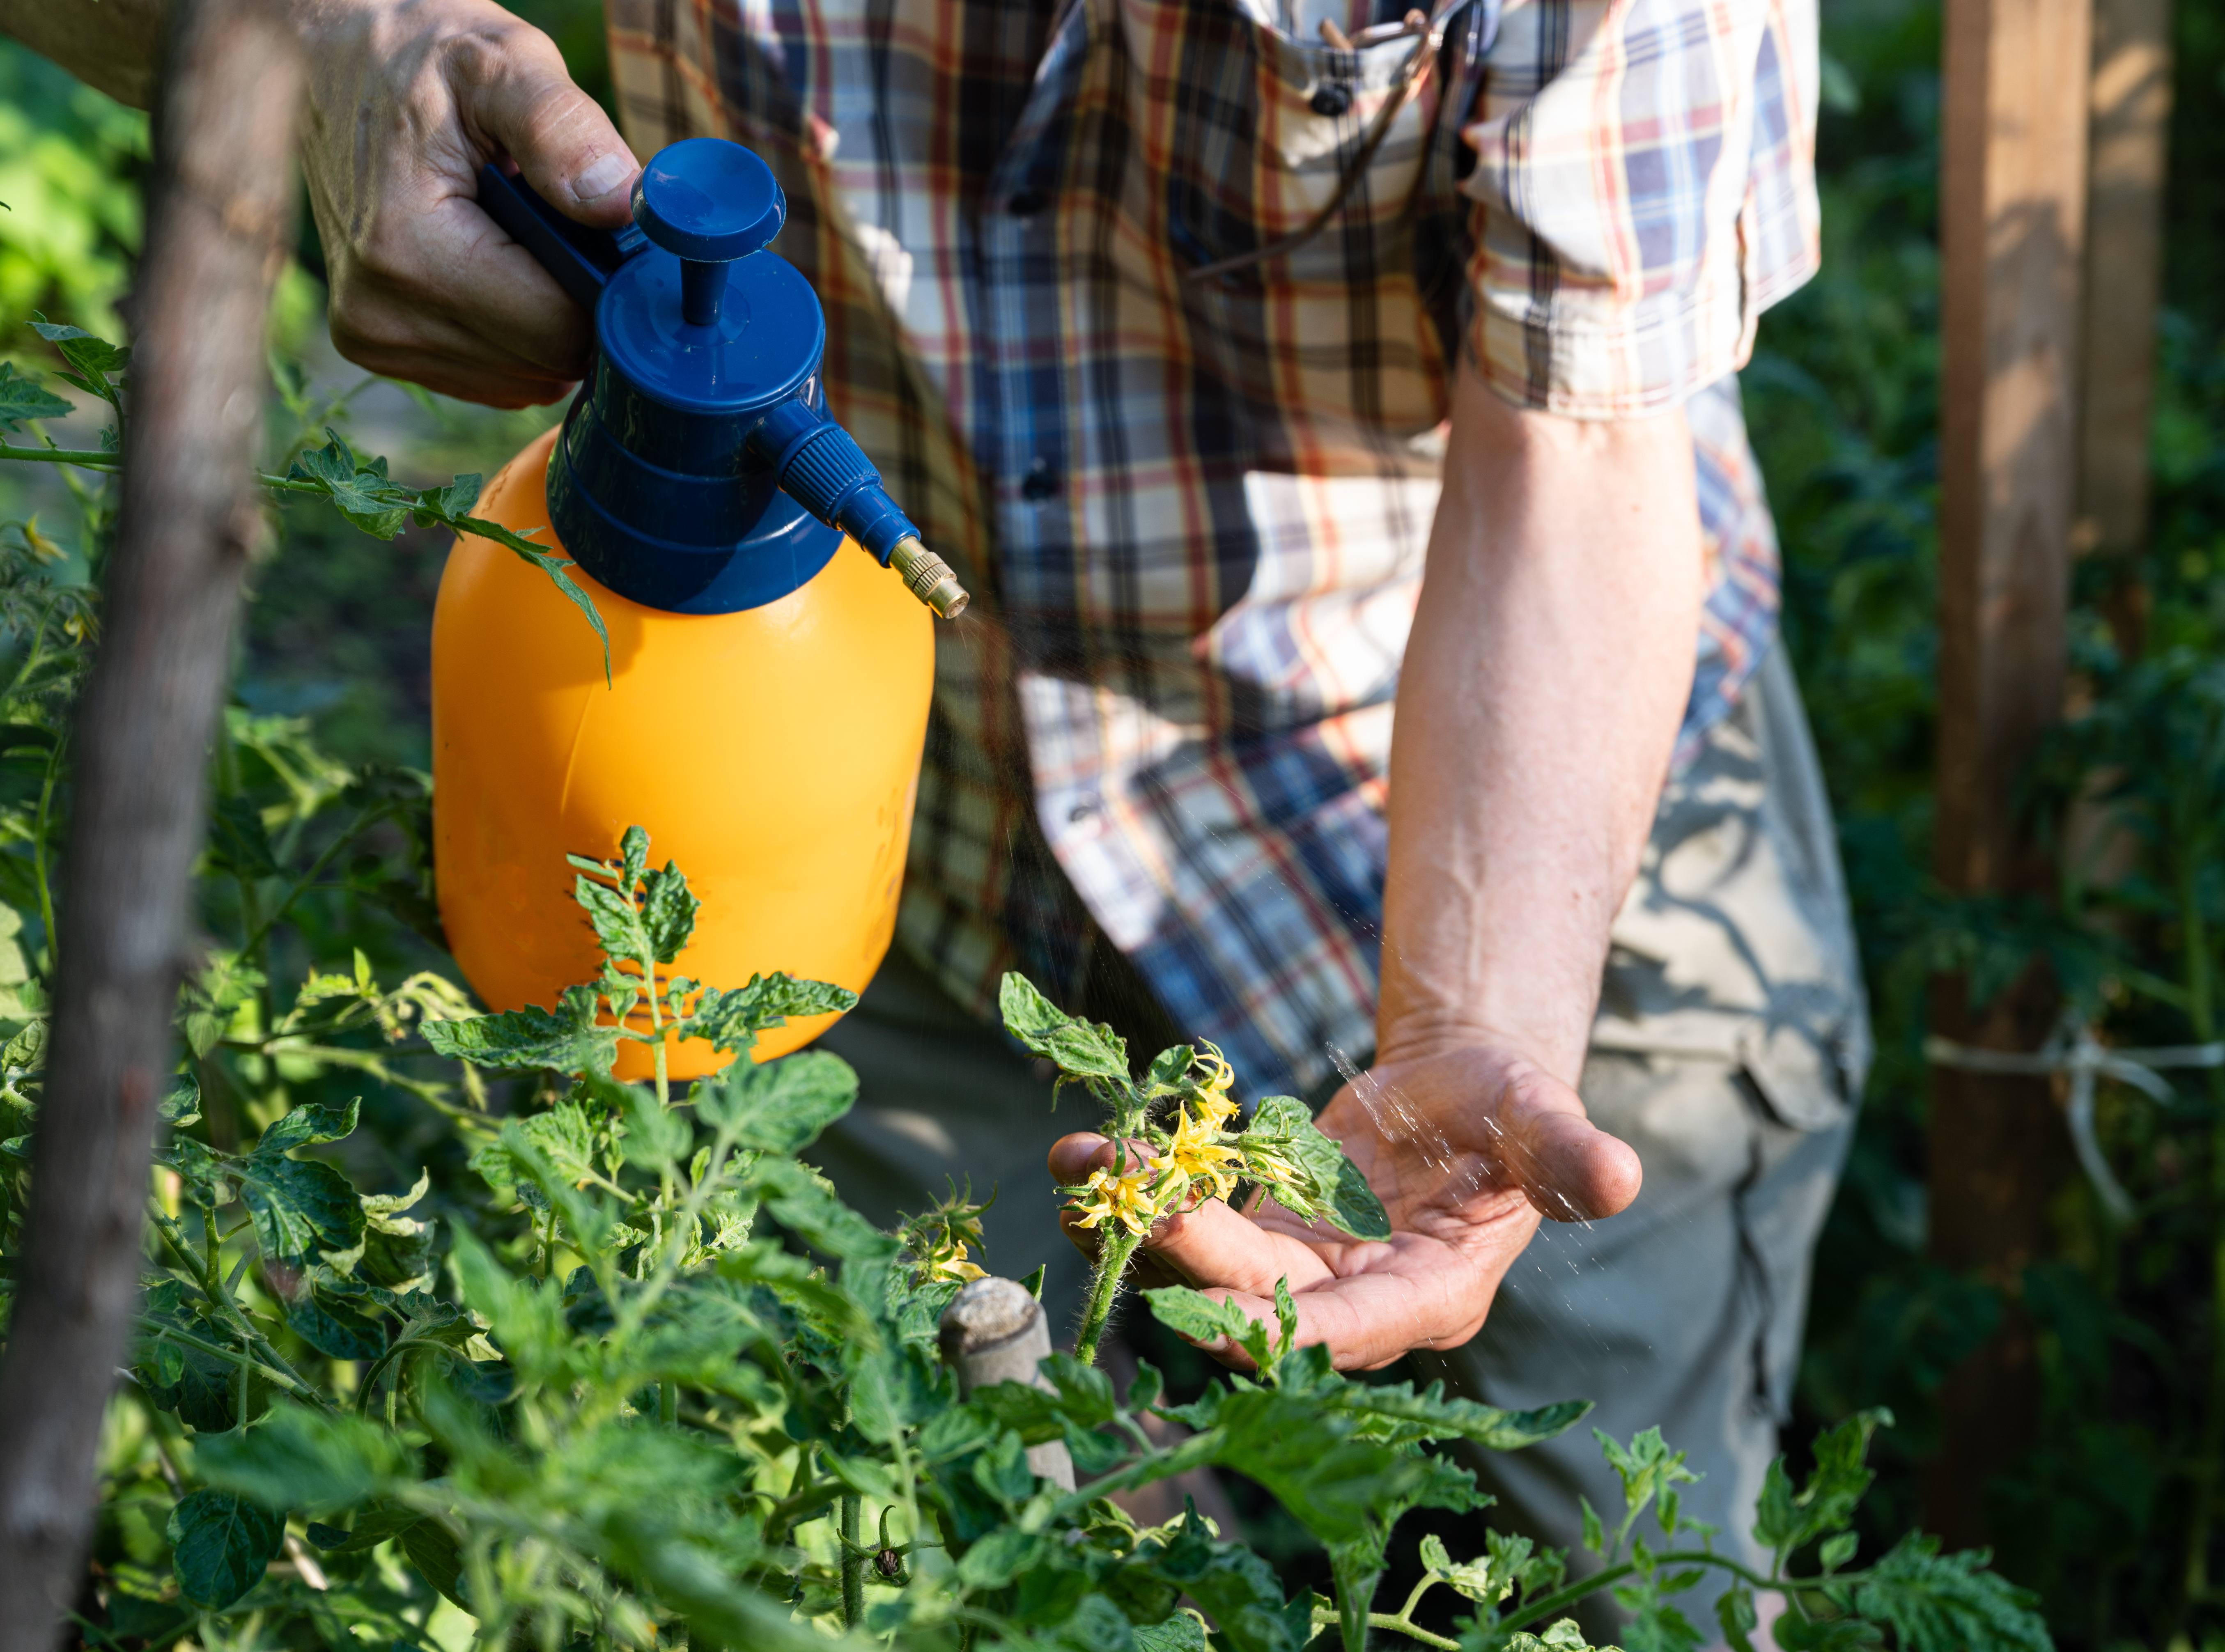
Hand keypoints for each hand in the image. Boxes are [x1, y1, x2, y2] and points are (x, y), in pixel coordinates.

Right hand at [294, 0, 639, 404]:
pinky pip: (494, 375)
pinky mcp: (379, 348)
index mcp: (406, 249)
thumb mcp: (499, 62)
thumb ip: (563, 129)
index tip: (612, 237)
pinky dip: (515, 332)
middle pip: (546, 359)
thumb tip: (618, 203)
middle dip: (576, 299)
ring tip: (519, 237)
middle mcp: (380, 312)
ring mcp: (374, 338)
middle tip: (564, 226)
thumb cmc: (418, 57)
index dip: (607, 288)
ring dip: (546, 316)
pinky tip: (495, 264)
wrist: (326, 63)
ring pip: (526, 376)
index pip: (558, 328)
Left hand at [1048, 1041, 1641, 1370]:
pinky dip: (1137, 1193)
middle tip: (1123, 1209)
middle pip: (1261, 1300)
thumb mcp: (1541, 1120)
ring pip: (1209, 1266)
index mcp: (1428, 1294)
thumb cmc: (1510, 1108)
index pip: (1351, 1330)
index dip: (1282, 1328)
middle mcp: (1354, 1303)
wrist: (1462, 1089)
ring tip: (1077, 1172)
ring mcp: (1300, 1272)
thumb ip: (1566, 1157)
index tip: (1210, 1312)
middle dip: (1187, 1263)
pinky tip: (1081, 1159)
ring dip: (1141, 1223)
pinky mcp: (1261, 1234)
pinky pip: (1192, 1225)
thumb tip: (1620, 1176)